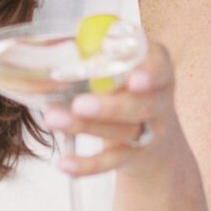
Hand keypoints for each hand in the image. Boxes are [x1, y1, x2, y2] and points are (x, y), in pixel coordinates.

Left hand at [43, 43, 179, 178]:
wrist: (155, 138)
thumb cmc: (127, 89)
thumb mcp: (124, 67)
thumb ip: (99, 56)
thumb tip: (49, 45)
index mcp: (158, 70)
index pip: (161, 67)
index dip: (150, 73)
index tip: (134, 80)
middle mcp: (160, 101)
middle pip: (142, 105)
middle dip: (111, 106)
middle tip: (79, 103)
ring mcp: (150, 132)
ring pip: (123, 132)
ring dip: (87, 127)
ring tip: (53, 119)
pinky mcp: (134, 156)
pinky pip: (112, 161)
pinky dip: (88, 165)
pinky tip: (64, 163)